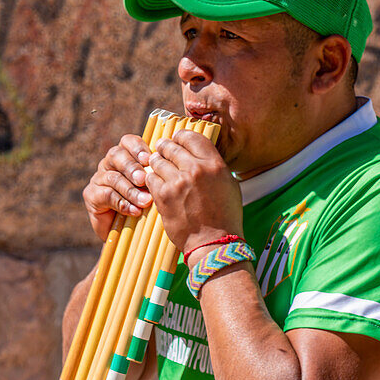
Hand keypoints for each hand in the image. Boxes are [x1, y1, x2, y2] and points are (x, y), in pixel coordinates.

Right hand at [82, 134, 152, 240]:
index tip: (149, 159)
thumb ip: (157, 177)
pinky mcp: (91, 195)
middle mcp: (109, 164)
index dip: (137, 148)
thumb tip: (169, 171)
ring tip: (145, 201)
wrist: (128, 232)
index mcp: (125, 155)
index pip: (128, 141)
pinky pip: (106, 195)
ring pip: (113, 177)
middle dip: (132, 167)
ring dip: (131, 190)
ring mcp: (98, 179)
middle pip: (116, 155)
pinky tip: (135, 211)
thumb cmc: (146, 206)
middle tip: (144, 179)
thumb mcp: (154, 189)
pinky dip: (122, 203)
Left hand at [146, 130, 243, 255]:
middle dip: (164, 148)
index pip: (192, 136)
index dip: (181, 136)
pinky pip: (150, 178)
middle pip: (171, 147)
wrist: (214, 243)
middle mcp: (196, 170)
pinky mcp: (163, 196)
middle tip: (161, 150)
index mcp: (214, 164)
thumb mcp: (229, 185)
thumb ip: (214, 166)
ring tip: (157, 166)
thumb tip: (200, 155)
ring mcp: (177, 182)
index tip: (176, 140)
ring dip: (156, 163)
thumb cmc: (225, 216)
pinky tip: (155, 183)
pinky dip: (151, 179)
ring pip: (157, 161)